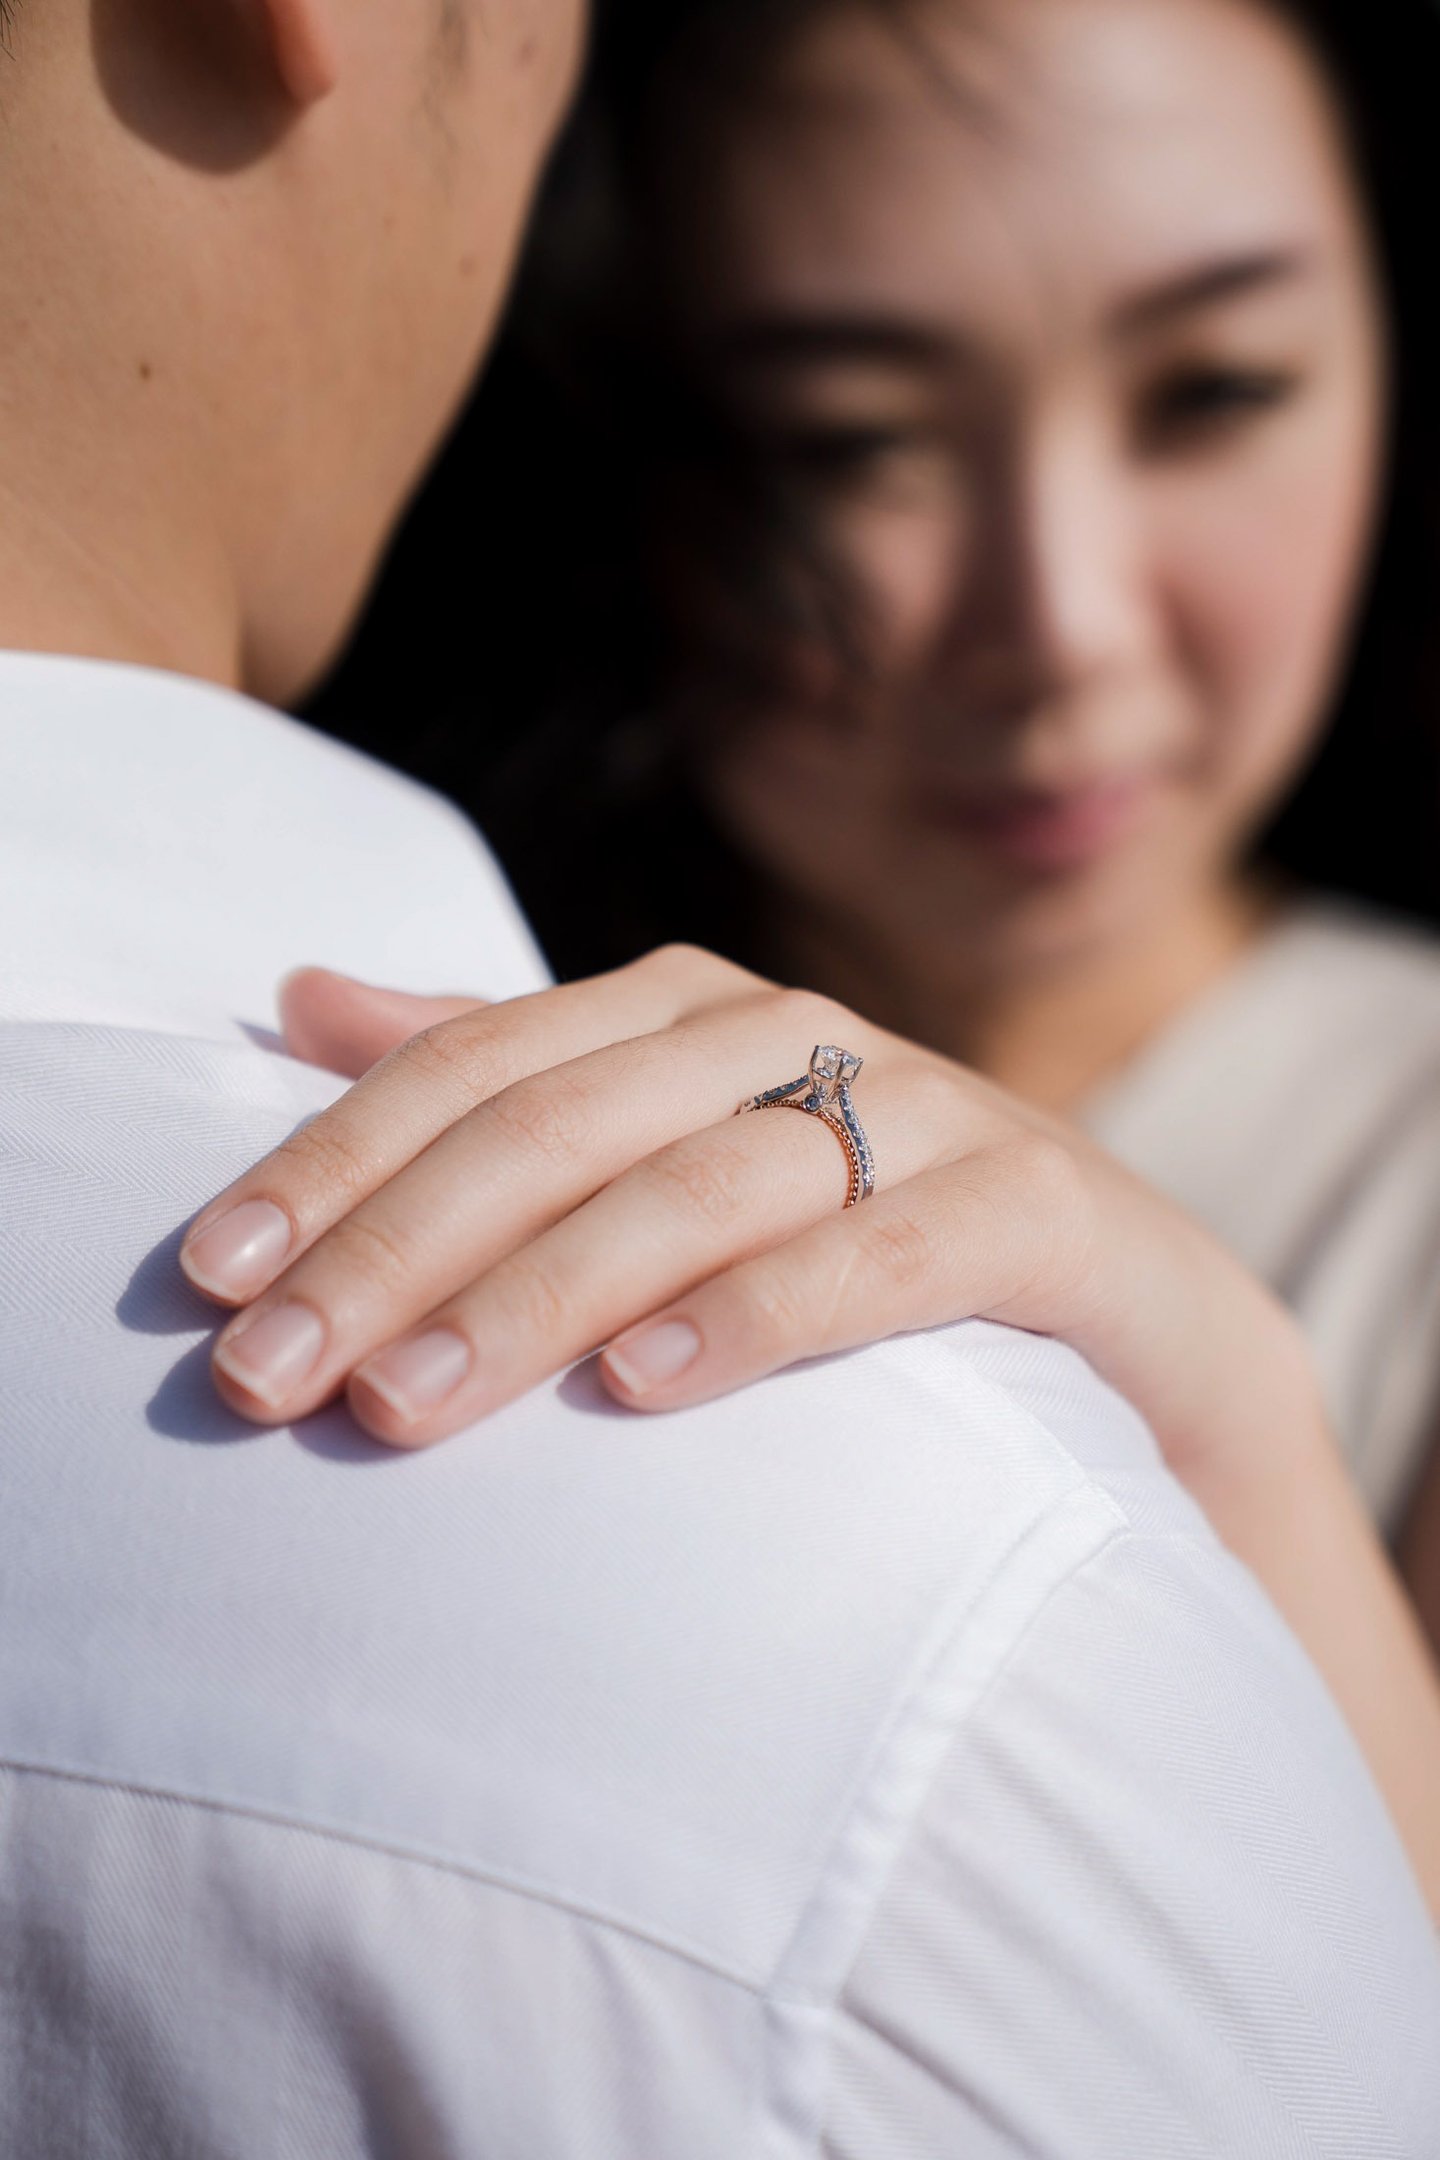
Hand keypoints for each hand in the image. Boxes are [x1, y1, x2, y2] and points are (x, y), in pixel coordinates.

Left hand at [180, 948, 1295, 1478]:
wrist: (1136, 1311)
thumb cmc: (869, 1233)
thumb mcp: (674, 1146)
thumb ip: (511, 1075)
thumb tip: (304, 995)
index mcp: (689, 1009)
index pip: (474, 1060)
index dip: (333, 1155)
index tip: (210, 1271)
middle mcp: (796, 1034)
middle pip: (561, 1121)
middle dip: (399, 1242)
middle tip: (266, 1370)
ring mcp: (929, 1108)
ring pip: (700, 1181)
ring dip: (544, 1291)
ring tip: (411, 1399)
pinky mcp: (1040, 1206)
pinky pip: (886, 1246)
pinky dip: (764, 1309)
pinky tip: (646, 1387)